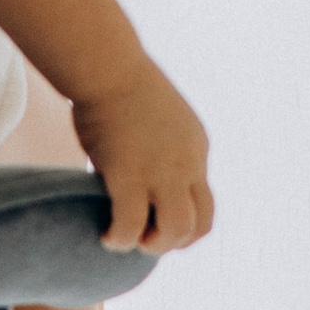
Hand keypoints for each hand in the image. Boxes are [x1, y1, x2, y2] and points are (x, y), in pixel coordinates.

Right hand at [69, 57, 213, 252]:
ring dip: (153, 244)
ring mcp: (162, 171)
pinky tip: (105, 236)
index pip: (204, 199)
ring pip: (175, 230)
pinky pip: (130, 227)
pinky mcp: (130, 175)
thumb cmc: (119, 81)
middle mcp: (188, 163)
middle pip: (200, 223)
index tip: (153, 218)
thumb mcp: (157, 115)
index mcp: (197, 147)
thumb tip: (138, 161)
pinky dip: (119, 239)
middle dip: (173, 240)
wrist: (107, 64)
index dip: (179, 217)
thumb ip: (157, 143)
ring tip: (127, 239)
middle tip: (143, 236)